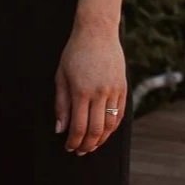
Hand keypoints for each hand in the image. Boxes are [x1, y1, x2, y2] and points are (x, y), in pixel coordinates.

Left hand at [55, 23, 126, 154]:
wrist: (97, 33)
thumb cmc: (74, 53)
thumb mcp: (61, 76)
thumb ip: (61, 104)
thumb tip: (60, 129)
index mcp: (80, 91)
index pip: (79, 126)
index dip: (73, 141)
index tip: (68, 147)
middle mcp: (99, 94)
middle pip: (96, 130)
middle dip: (87, 145)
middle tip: (79, 151)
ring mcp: (113, 92)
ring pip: (110, 126)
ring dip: (101, 140)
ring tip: (91, 145)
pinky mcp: (123, 89)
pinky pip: (119, 115)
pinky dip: (112, 128)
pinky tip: (104, 132)